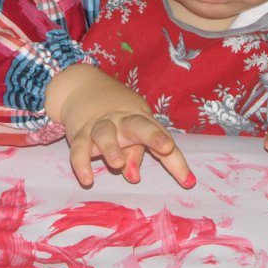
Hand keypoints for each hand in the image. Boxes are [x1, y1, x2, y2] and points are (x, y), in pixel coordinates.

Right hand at [45, 64, 193, 188]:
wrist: (81, 87)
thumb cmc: (115, 114)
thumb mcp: (130, 129)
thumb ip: (135, 153)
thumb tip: (133, 177)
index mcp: (141, 119)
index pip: (163, 140)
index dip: (176, 160)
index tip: (188, 180)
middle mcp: (122, 121)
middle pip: (139, 125)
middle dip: (154, 136)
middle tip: (165, 147)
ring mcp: (100, 125)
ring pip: (106, 134)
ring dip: (112, 149)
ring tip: (118, 164)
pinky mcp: (79, 133)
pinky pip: (79, 148)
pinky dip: (81, 163)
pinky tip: (86, 178)